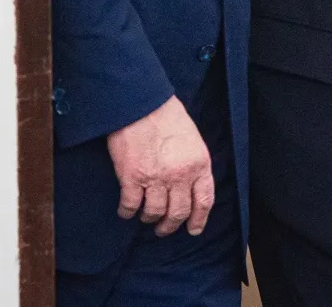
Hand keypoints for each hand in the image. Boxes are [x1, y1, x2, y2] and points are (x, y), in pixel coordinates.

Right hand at [105, 95, 214, 235]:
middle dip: (170, 225)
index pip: (204, 200)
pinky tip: (126, 211)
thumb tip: (189, 185)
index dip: (199, 219)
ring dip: (149, 218)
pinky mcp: (132, 178)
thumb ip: (193, 163)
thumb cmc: (166, 115)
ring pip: (155, 213)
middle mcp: (180, 175)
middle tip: (163, 228)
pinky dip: (128, 212)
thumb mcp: (192, 139)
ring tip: (145, 217)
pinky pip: (131, 205)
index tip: (193, 229)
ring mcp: (156, 178)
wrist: (141, 102)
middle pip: (179, 212)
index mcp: (199, 164)